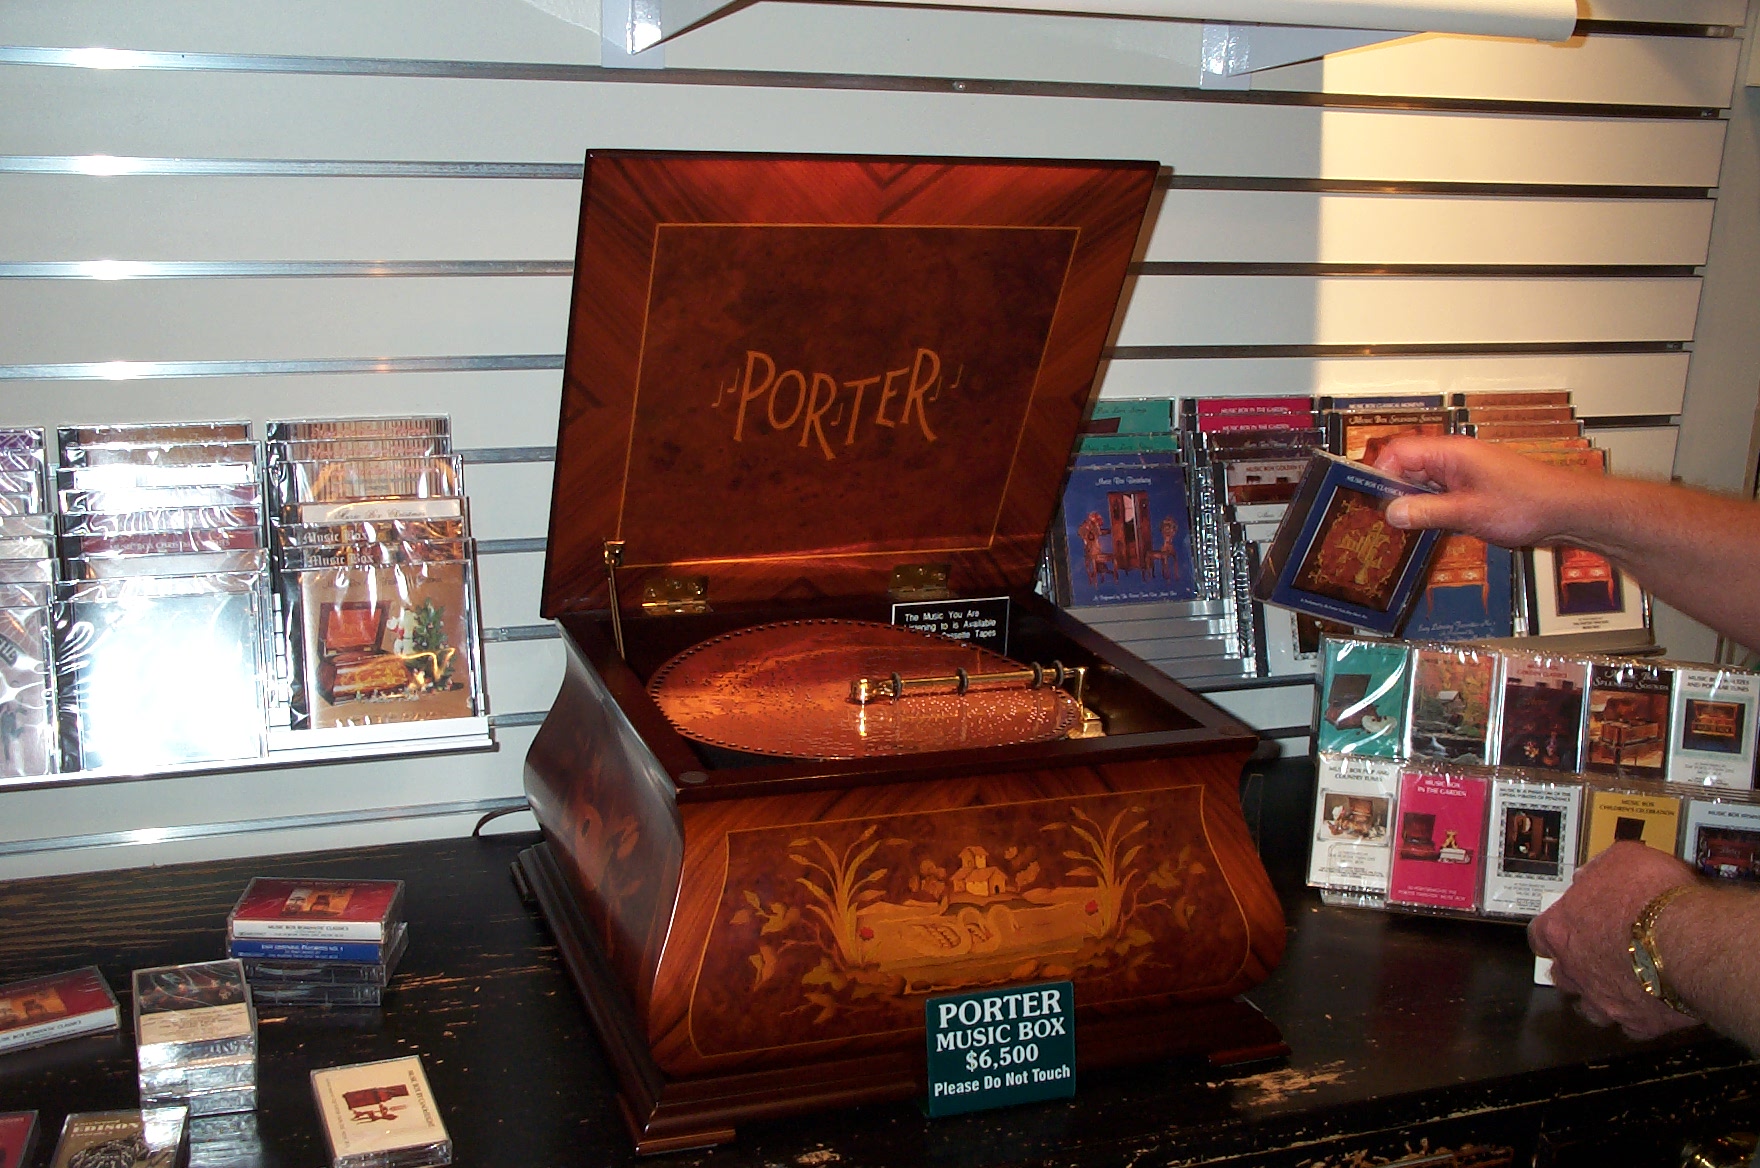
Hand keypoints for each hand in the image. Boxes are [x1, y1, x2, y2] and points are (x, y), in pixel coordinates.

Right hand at [1371, 435, 1582, 547]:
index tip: (1369, 499)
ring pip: (1423, 482)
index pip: (1398, 452)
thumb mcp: (1468, 513)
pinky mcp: (1472, 488)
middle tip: (1381, 518)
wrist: (1566, 510)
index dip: (1379, 474)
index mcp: (1451, 452)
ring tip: (1402, 527)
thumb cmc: (1528, 503)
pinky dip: (1430, 508)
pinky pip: (1439, 493)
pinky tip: (1428, 527)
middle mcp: (1455, 457)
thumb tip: (1391, 512)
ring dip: (1412, 502)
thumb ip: (1426, 512)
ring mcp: (1464, 472)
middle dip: (1392, 491)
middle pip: (1407, 466)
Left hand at [1528, 841, 1700, 1039]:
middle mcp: (1574, 969)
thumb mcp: (1621, 859)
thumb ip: (1598, 870)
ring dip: (1600, 996)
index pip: (1539, 936)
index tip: (1566, 929)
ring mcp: (1604, 1001)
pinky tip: (1649, 1004)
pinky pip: (1630, 1026)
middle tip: (1596, 957)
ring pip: (1589, 1007)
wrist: (1689, 941)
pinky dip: (1637, 1016)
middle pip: (1561, 975)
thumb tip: (1588, 875)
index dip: (1554, 932)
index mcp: (1561, 929)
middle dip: (1574, 967)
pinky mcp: (1638, 1022)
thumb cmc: (1651, 895)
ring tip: (1619, 984)